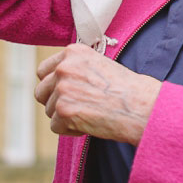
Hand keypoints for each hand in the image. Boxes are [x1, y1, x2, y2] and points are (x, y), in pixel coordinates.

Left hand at [34, 44, 160, 144]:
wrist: (141, 105)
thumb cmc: (127, 88)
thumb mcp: (100, 65)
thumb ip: (76, 69)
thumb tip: (56, 82)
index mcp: (74, 52)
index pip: (43, 70)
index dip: (53, 84)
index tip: (65, 92)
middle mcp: (64, 67)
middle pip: (41, 92)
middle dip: (54, 102)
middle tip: (77, 107)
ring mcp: (63, 88)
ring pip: (49, 110)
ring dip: (65, 116)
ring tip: (90, 113)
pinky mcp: (64, 110)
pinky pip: (56, 127)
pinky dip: (71, 130)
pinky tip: (90, 123)